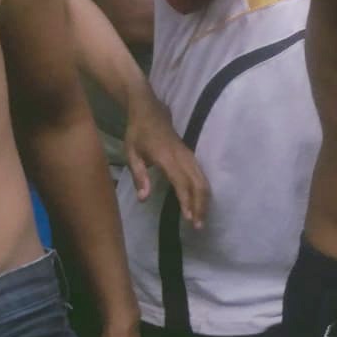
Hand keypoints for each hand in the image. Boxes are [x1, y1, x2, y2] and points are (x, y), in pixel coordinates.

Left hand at [124, 87, 209, 228]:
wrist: (150, 111)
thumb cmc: (138, 133)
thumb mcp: (131, 154)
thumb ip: (139, 176)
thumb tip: (143, 198)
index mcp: (167, 158)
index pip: (181, 182)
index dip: (186, 201)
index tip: (189, 218)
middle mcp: (182, 158)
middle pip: (198, 184)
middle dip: (200, 206)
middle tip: (198, 225)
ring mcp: (189, 156)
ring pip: (203, 181)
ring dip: (204, 201)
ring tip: (201, 219)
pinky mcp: (191, 157)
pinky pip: (202, 176)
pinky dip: (204, 192)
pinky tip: (201, 204)